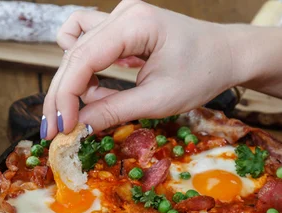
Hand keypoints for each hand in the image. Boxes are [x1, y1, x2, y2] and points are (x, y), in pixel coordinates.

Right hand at [41, 0, 238, 138]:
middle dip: (62, 95)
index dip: (66, 96)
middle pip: (73, 54)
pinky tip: (95, 88)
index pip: (83, 59)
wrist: (227, 54)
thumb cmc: (202, 74)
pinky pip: (85, 41)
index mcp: (135, 24)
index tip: (60, 129)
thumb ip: (114, 110)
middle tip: (55, 130)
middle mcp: (121, 13)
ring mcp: (119, 16)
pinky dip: (82, 67)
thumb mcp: (158, 100)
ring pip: (74, 48)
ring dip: (72, 82)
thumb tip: (77, 128)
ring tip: (85, 109)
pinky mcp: (119, 26)